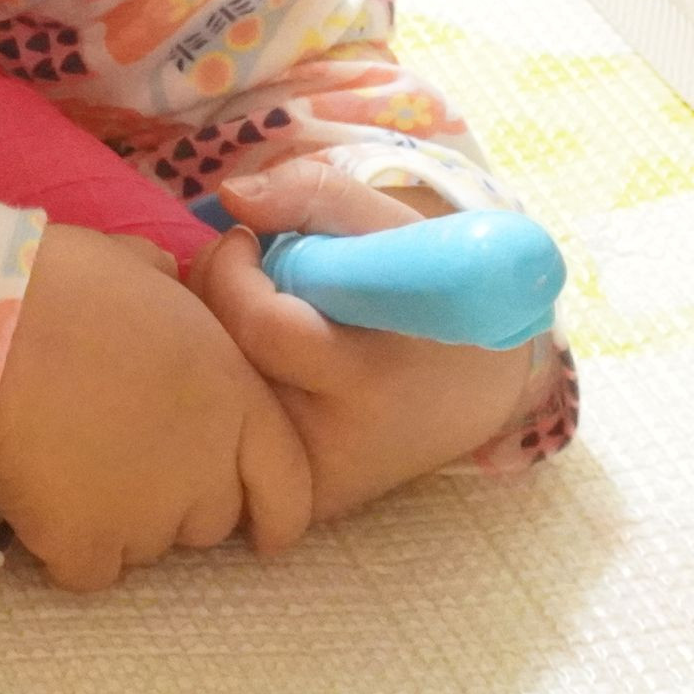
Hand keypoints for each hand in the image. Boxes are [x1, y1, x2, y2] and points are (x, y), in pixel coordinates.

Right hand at [0, 221, 312, 591]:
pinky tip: (39, 502)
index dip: (277, 510)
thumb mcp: (140, 266)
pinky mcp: (87, 546)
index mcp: (235, 398)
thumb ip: (173, 296)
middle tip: (124, 454)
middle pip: (214, 519)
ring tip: (69, 465)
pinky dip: (68, 545)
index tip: (263, 527)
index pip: (290, 485)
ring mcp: (149, 517)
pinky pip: (91, 569)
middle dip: (181, 499)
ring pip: (150, 545)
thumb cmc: (62, 282)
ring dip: (122, 519)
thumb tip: (164, 285)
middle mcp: (207, 469)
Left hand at [194, 164, 539, 523]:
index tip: (247, 240)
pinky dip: (221, 379)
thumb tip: (229, 194)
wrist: (483, 385)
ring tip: (250, 304)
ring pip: (211, 399)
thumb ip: (318, 195)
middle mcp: (334, 450)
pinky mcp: (294, 500)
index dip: (234, 270)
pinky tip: (247, 348)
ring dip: (210, 336)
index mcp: (370, 384)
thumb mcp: (398, 228)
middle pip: (221, 366)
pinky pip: (226, 431)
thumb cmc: (436, 293)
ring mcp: (311, 484)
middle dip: (211, 298)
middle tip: (243, 268)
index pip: (259, 327)